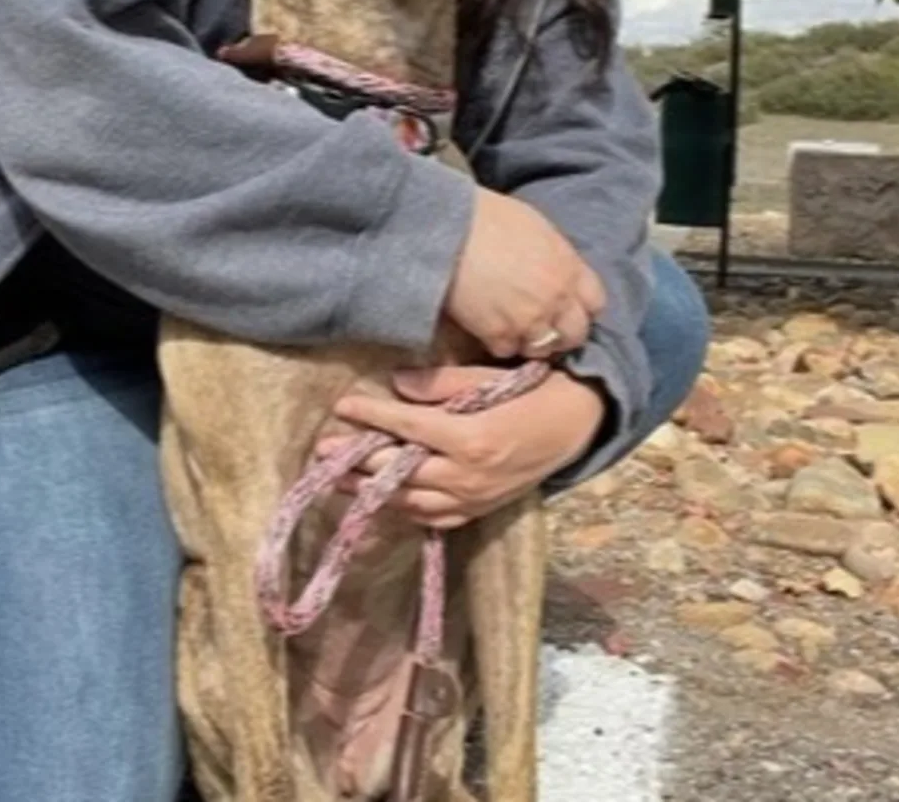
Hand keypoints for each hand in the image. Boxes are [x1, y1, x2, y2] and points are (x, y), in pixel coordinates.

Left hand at [319, 365, 607, 529]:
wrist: (575, 425)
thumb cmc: (532, 392)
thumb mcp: (487, 378)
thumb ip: (440, 384)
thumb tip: (397, 383)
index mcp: (470, 437)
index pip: (408, 427)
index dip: (373, 416)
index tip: (342, 407)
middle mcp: (468, 475)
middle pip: (401, 470)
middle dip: (359, 460)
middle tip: (323, 451)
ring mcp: (473, 498)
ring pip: (411, 502)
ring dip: (372, 492)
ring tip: (339, 480)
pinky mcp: (479, 511)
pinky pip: (433, 518)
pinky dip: (403, 512)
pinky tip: (381, 504)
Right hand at [443, 188, 605, 359]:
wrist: (449, 228)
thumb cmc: (489, 216)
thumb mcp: (538, 229)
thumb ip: (557, 258)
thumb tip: (558, 273)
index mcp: (569, 268)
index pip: (596, 303)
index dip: (581, 307)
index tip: (567, 307)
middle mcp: (557, 299)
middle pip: (574, 334)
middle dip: (561, 332)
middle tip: (542, 325)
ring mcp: (529, 320)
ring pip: (542, 349)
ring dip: (530, 341)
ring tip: (513, 328)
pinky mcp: (498, 334)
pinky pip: (507, 351)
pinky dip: (499, 342)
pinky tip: (488, 326)